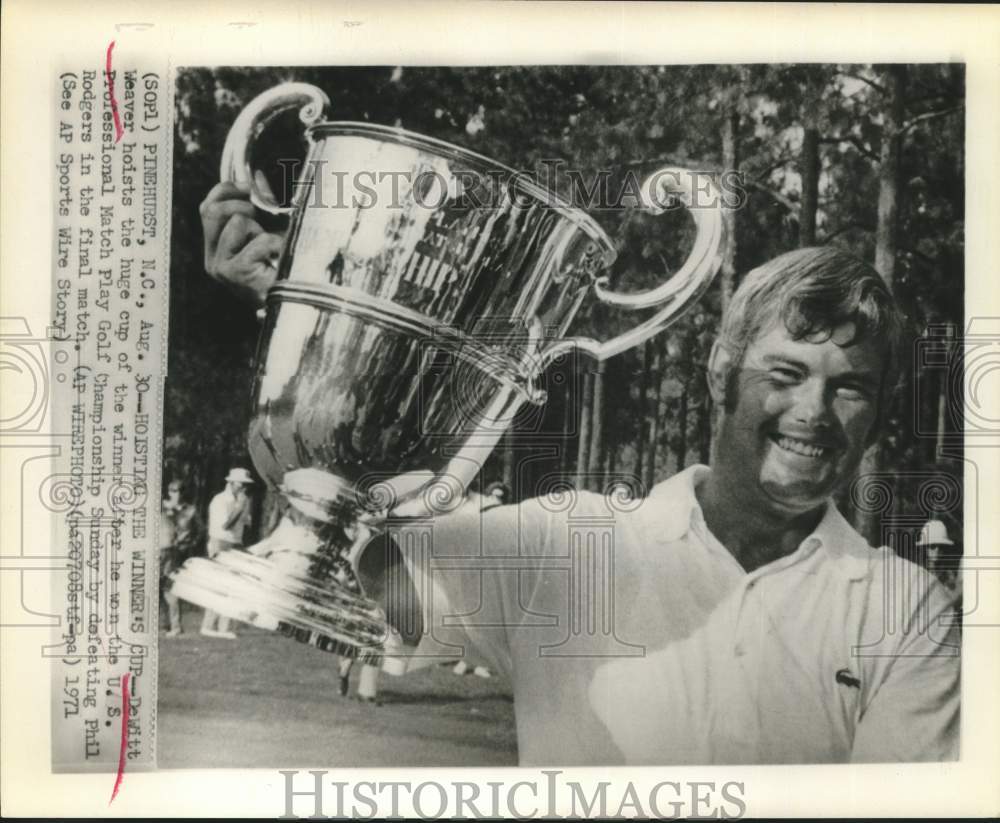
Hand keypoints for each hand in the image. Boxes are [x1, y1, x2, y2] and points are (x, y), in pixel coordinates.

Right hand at [200, 179, 284, 305]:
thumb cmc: (282, 270)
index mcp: (215, 249)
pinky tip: (281, 258)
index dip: (225, 190)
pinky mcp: (236, 273)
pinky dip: (277, 243)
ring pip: (238, 222)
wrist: (292, 306)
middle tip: (263, 216)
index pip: (206, 208)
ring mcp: (221, 268)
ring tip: (272, 250)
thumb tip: (256, 177)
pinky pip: (259, 240)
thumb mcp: (266, 234)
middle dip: (242, 205)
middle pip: (213, 211)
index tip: (249, 186)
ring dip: (262, 229)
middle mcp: (212, 259)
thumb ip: (257, 209)